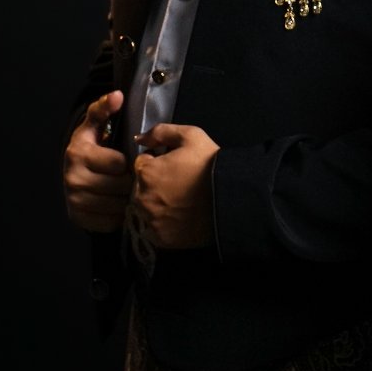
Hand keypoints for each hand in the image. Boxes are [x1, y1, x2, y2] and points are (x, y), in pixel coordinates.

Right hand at [63, 90, 131, 232]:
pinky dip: (117, 215)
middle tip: (129, 178)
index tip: (127, 161)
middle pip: (121, 186)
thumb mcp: (95, 127)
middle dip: (130, 182)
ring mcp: (74, 200)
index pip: (120, 163)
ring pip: (118, 205)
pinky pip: (111, 221)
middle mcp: (72, 178)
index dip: (129, 162)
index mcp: (78, 153)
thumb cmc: (92, 149)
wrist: (74, 175)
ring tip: (123, 190)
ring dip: (126, 199)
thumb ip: (104, 110)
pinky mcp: (79, 218)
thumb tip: (118, 95)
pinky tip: (114, 204)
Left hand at [130, 122, 219, 249]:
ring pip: (146, 209)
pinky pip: (155, 229)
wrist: (231, 197)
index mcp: (145, 172)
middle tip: (179, 185)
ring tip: (182, 201)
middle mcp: (142, 198)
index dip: (158, 163)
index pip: (141, 165)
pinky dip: (164, 224)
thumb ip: (161, 132)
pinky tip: (181, 216)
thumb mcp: (190, 136)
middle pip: (140, 189)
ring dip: (158, 205)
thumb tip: (140, 139)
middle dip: (155, 185)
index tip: (173, 167)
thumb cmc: (210, 164)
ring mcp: (151, 220)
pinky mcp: (161, 238)